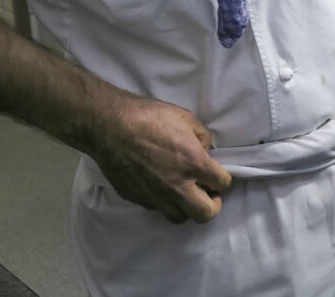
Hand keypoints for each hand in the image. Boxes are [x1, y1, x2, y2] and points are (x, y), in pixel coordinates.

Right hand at [90, 93, 231, 223]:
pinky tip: (160, 187)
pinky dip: (163, 202)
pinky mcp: (136, 199)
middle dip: (212, 205)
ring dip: (186, 208)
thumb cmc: (149, 117)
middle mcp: (177, 186)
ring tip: (184, 193)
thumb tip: (204, 151)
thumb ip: (202, 138)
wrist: (110, 126)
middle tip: (208, 193)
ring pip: (179, 218)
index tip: (218, 176)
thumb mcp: (186, 118)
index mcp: (194, 164)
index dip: (224, 180)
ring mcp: (155, 196)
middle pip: (205, 214)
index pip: (222, 184)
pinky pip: (156, 208)